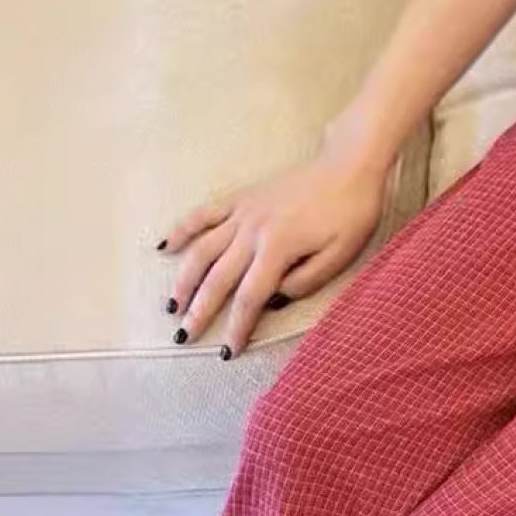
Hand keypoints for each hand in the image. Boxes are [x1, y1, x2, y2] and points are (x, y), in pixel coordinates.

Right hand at [158, 139, 386, 356]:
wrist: (349, 165)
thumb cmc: (352, 212)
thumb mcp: (341, 254)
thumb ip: (306, 281)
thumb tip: (274, 298)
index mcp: (279, 248)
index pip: (250, 298)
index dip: (237, 327)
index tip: (228, 350)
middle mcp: (252, 231)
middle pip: (218, 278)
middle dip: (199, 311)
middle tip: (183, 337)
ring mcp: (242, 212)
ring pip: (202, 250)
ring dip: (183, 279)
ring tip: (172, 305)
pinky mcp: (240, 197)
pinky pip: (202, 215)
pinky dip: (181, 231)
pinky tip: (164, 248)